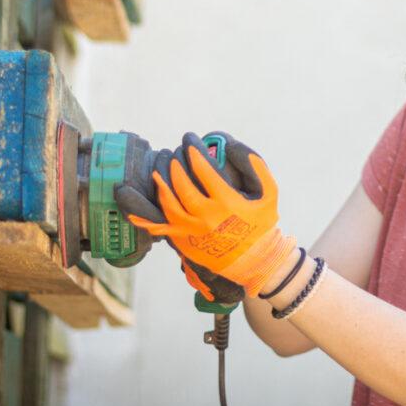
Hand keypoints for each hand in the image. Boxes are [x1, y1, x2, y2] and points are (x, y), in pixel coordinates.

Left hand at [127, 132, 296, 297]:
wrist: (254, 261)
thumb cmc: (262, 225)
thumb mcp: (269, 194)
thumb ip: (258, 168)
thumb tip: (235, 148)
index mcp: (227, 202)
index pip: (204, 171)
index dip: (195, 153)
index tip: (190, 144)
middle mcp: (207, 217)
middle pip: (182, 186)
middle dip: (175, 167)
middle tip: (174, 156)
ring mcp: (193, 232)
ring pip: (170, 205)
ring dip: (162, 186)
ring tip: (159, 173)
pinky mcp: (185, 243)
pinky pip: (161, 228)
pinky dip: (146, 219)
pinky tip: (135, 209)